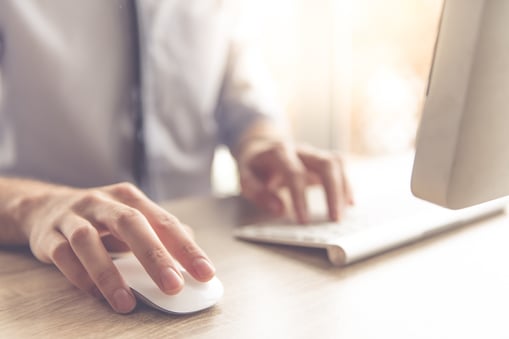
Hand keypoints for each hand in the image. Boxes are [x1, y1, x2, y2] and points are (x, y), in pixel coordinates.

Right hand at [15, 182, 214, 312]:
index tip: (205, 273)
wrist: (45, 208)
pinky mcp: (48, 236)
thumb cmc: (100, 218)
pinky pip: (63, 256)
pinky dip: (81, 277)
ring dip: (109, 274)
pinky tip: (98, 295)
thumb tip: (192, 256)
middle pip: (130, 223)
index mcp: (130, 198)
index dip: (186, 248)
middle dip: (154, 256)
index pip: (164, 221)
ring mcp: (73, 217)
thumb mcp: (131, 217)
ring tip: (127, 303)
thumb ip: (160, 233)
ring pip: (89, 241)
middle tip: (173, 286)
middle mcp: (102, 202)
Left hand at [237, 140, 353, 222]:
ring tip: (342, 214)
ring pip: (337, 163)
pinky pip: (340, 167)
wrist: (260, 146)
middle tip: (335, 219)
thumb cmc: (254, 166)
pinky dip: (346, 185)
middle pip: (326, 164)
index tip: (304, 221)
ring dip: (343, 189)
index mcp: (279, 152)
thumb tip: (279, 210)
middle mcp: (301, 150)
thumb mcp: (245, 177)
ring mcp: (313, 153)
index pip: (295, 173)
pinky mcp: (321, 159)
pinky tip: (349, 203)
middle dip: (333, 192)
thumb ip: (257, 192)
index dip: (300, 198)